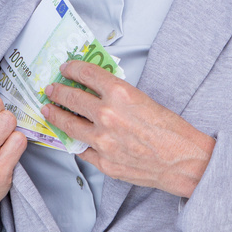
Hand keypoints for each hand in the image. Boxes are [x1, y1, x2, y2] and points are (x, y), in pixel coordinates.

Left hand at [40, 60, 215, 197]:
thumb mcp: (145, 100)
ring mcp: (102, 141)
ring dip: (56, 116)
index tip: (66, 68)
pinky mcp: (104, 162)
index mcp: (120, 94)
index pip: (86, 74)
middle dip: (58, 91)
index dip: (72, 69)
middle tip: (51, 89)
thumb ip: (119, 96)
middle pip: (71, 98)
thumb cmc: (171, 130)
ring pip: (69, 125)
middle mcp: (107, 115)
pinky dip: (77, 142)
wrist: (182, 161)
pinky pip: (82, 150)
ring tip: (49, 110)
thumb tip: (98, 92)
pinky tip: (72, 137)